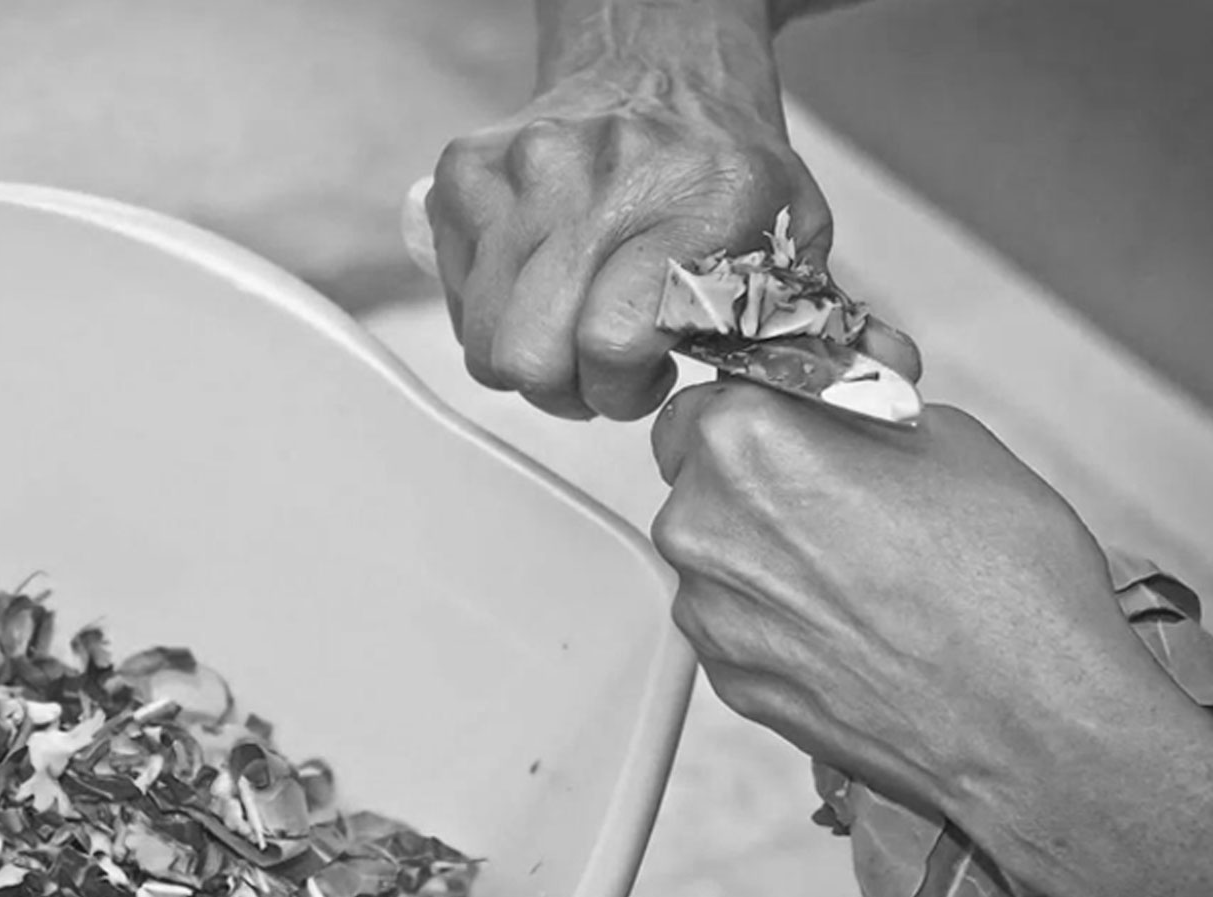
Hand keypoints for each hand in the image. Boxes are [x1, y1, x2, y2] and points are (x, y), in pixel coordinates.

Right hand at [425, 6, 824, 421]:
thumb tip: (886, 385)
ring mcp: (519, 174)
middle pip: (528, 357)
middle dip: (566, 388)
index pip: (610, 342)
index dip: (622, 387)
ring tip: (572, 331)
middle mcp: (596, 179)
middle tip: (603, 366)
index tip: (646, 377)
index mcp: (694, 199)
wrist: (657, 60)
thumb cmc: (724, 164)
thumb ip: (818, 325)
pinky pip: (457, 299)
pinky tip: (543, 292)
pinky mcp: (464, 178)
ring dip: (526, 359)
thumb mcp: (791, 236)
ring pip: (483, 340)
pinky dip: (491, 315)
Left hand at [646, 381, 1175, 815]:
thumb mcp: (946, 433)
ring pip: (718, 552)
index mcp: (744, 444)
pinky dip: (778, 615)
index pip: (711, 398)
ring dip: (767, 548)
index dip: (766, 405)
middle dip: (761, 476)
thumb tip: (836, 390)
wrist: (1033, 724)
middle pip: (702, 477)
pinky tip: (853, 623)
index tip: (805, 419)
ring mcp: (708, 612)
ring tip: (863, 569)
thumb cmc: (1005, 584)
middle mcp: (702, 528)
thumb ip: (858, 400)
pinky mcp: (727, 678)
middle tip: (845, 493)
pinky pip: (737, 621)